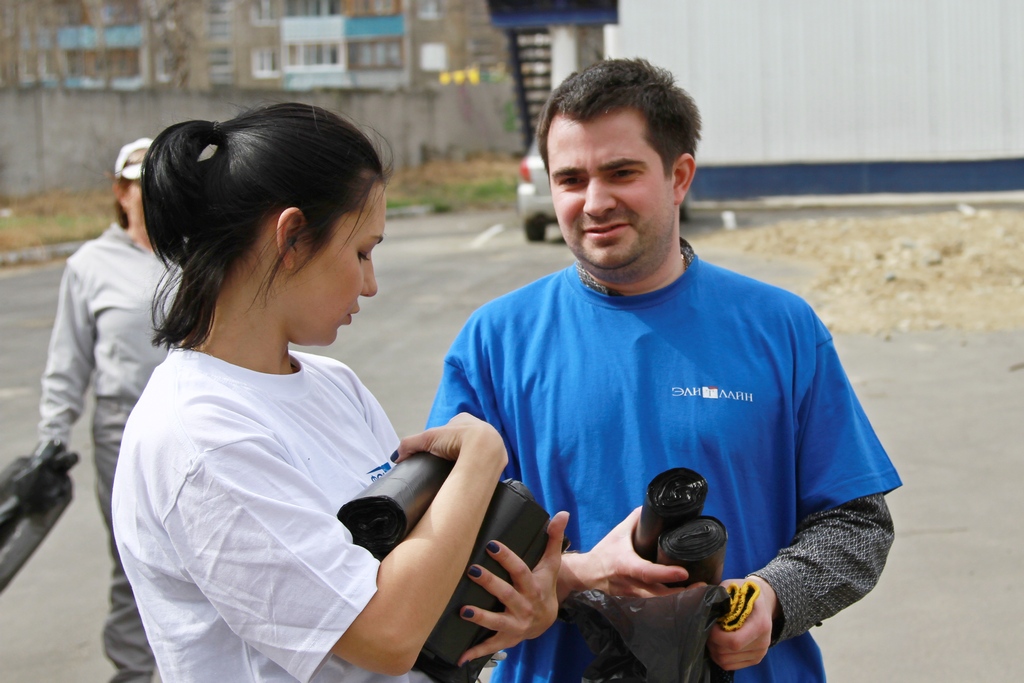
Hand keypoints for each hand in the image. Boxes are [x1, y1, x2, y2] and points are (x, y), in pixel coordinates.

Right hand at [395, 413, 506, 469]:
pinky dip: (479, 467)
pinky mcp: (498, 457)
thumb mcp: (428, 439)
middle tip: (446, 461)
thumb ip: (409, 444)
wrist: (483, 451)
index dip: (441, 439)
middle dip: (456, 448)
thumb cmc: (457, 440)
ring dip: (469, 458)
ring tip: (458, 469)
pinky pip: (486, 462)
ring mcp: (491, 442)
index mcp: (464, 419)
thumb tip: (395, 456)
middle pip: (464, 439)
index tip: (436, 451)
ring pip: (476, 450)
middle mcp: (480, 427)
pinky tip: (472, 473)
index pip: (450, 428)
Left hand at [455, 511, 570, 665]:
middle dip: (490, 583)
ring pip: (497, 621)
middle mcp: (525, 606)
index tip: (492, 545)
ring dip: (481, 617)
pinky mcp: (507, 638)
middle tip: (472, 570)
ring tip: (463, 610)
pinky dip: (476, 652)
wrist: (548, 619)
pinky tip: (461, 655)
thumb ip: (553, 538)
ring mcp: (516, 624)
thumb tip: (562, 513)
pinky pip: (491, 646)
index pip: (520, 571)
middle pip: (506, 594)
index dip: (507, 558)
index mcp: (533, 586)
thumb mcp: (551, 563)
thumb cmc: (544, 585)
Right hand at [557, 507, 690, 600]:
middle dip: (682, 593)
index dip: (666, 573)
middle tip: (703, 586)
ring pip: (659, 605)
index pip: (647, 572)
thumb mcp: (617, 534)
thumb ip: (635, 520)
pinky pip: (656, 608)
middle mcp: (631, 585)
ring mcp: (633, 598)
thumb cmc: (604, 553)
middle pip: (659, 595)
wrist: (586, 575)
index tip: (684, 572)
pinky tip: (687, 601)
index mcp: (626, 566)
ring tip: (700, 594)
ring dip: (680, 601)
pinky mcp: (636, 604)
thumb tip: (652, 508)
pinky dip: (671, 606)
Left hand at [707, 576, 777, 670]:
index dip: (716, 636)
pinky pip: (731, 666)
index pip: (734, 642)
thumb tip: (706, 605)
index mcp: (760, 624)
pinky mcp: (755, 659)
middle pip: (727, 653)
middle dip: (712, 642)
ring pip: (726, 661)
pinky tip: (719, 644)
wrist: (765, 601)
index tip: (710, 625)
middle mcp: (762, 642)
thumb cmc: (746, 592)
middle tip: (708, 629)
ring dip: (714, 650)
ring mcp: (760, 653)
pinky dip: (720, 656)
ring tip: (713, 635)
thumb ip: (720, 596)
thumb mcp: (733, 587)